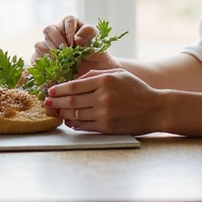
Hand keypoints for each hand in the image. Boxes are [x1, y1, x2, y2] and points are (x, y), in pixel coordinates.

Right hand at [32, 16, 118, 75]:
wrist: (94, 74)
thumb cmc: (97, 56)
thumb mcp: (98, 43)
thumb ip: (89, 35)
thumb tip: (76, 39)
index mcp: (72, 25)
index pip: (68, 20)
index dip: (70, 30)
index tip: (76, 42)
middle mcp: (58, 33)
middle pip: (49, 30)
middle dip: (57, 41)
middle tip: (66, 51)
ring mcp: (49, 47)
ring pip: (39, 44)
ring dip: (50, 53)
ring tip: (61, 61)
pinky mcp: (43, 60)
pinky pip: (35, 59)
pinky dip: (42, 63)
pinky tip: (53, 67)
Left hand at [43, 68, 161, 134]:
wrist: (155, 108)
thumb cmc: (136, 89)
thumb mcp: (117, 74)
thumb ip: (95, 75)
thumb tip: (75, 81)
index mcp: (105, 81)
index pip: (74, 86)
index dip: (59, 90)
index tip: (50, 92)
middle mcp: (103, 97)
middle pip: (72, 101)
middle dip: (56, 102)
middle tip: (46, 103)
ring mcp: (105, 114)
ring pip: (76, 115)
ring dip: (62, 114)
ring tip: (54, 112)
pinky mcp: (108, 127)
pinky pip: (85, 126)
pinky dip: (74, 124)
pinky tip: (68, 121)